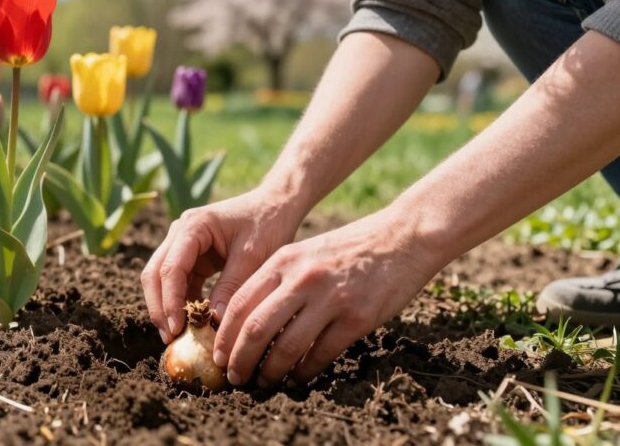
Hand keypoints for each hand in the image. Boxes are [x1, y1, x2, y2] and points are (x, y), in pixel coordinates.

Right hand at [141, 187, 302, 342]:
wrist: (276, 206)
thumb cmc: (267, 224)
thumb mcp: (252, 256)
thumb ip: (232, 286)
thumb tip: (213, 321)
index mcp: (193, 226)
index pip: (171, 268)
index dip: (170, 301)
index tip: (176, 329)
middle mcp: (180, 232)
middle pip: (155, 273)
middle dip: (159, 307)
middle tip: (169, 338)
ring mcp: (183, 243)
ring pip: (161, 278)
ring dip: (166, 306)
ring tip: (176, 336)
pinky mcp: (192, 255)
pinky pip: (179, 282)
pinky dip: (181, 302)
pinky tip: (191, 323)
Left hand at [212, 208, 438, 387]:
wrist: (401, 238)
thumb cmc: (349, 248)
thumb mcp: (304, 253)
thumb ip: (277, 280)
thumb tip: (246, 321)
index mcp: (283, 261)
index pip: (239, 303)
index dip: (223, 335)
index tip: (217, 355)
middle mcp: (301, 278)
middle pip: (255, 328)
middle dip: (239, 359)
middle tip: (234, 377)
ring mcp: (329, 298)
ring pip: (285, 347)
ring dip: (270, 372)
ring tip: (264, 382)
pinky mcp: (356, 317)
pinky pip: (320, 354)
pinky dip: (304, 372)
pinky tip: (298, 378)